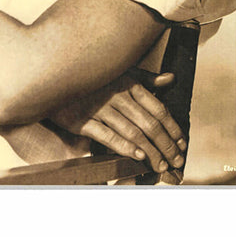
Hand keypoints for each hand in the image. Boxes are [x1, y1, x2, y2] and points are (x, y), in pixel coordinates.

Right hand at [48, 69, 186, 177]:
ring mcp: (99, 108)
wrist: (53, 76)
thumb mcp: (120, 71)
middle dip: (166, 145)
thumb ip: (146, 79)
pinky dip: (124, 147)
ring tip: (161, 165)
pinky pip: (107, 136)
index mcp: (129, 83)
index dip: (173, 128)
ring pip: (132, 133)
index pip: (159, 109)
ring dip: (150, 151)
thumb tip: (171, 79)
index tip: (182, 143)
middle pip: (149, 124)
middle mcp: (117, 95)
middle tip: (176, 161)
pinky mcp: (82, 121)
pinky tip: (137, 157)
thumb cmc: (92, 75)